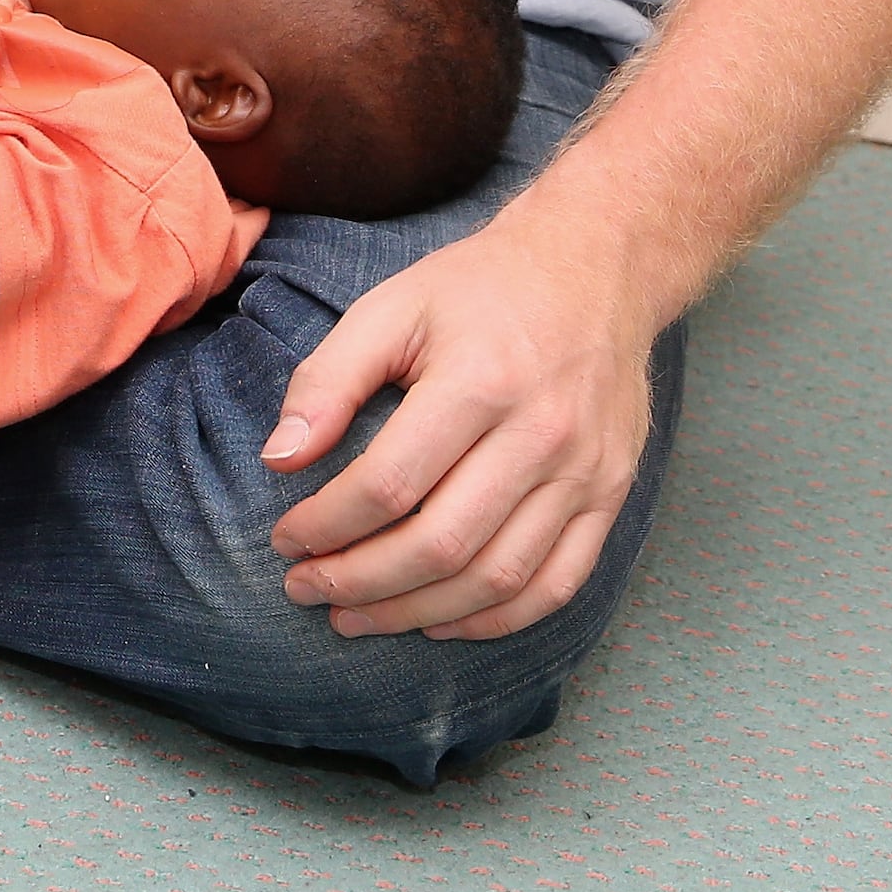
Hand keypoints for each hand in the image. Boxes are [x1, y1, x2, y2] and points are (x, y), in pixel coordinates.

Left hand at [259, 205, 661, 639]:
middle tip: (306, 590)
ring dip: (417, 612)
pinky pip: (556, 584)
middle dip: (361, 581)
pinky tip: (437, 620)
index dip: (328, 525)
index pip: (391, 484)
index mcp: (480, 383)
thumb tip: (279, 459)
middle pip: (443, 544)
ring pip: (498, 578)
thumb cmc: (477, 290)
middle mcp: (542, 436)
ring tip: (356, 617)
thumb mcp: (390, 308)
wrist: (595, 271)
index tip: (284, 539)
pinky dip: (494, 619)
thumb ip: (327, 380)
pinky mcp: (612, 496)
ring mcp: (586, 473)